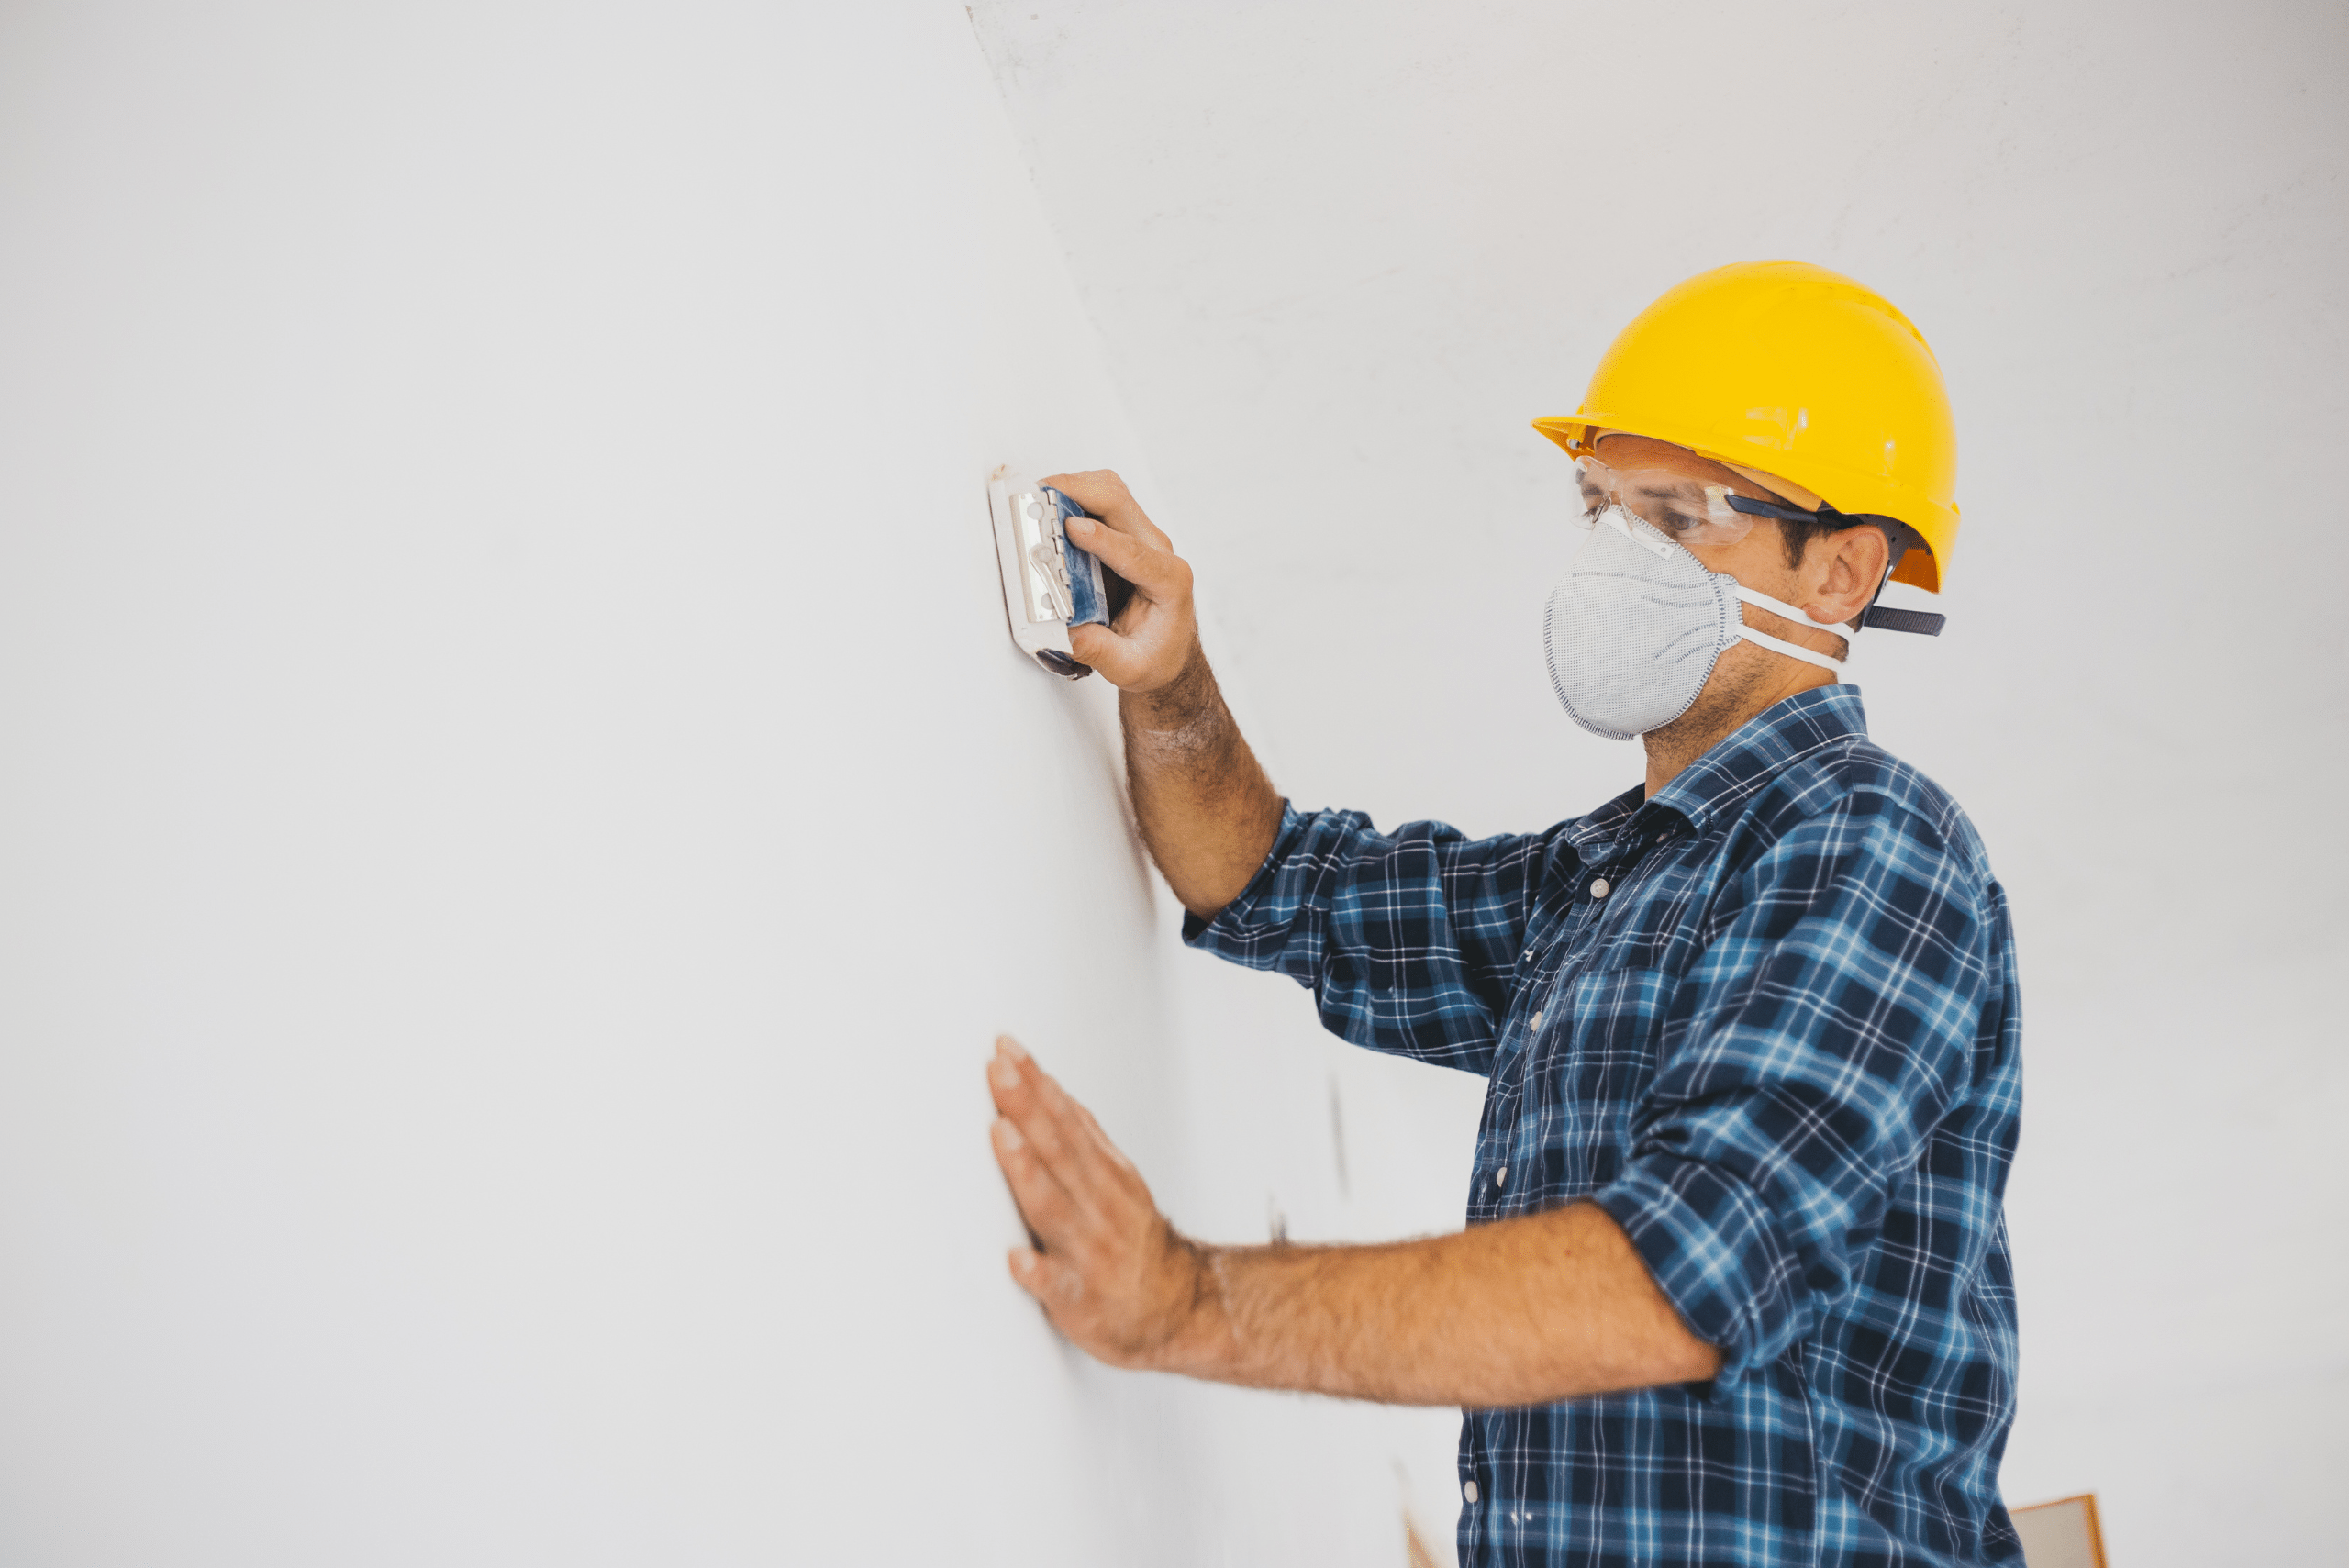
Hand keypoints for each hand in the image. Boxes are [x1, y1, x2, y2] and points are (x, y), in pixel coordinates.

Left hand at [985, 1036, 1219, 1371]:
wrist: (1174, 1306)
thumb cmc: (1129, 1240)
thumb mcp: (1114, 1177)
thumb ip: (1078, 1135)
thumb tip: (1041, 1084)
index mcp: (1101, 1174)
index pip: (1065, 1119)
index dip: (1035, 1083)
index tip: (1006, 1050)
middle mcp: (1096, 1205)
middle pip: (1057, 1149)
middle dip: (1026, 1107)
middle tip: (998, 1071)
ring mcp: (1087, 1249)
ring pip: (1054, 1206)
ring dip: (1027, 1169)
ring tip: (1001, 1135)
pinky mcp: (1078, 1297)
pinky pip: (1057, 1285)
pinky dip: (1037, 1271)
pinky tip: (1016, 1259)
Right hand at [1038, 470, 1197, 692]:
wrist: (1170, 652)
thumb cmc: (1157, 657)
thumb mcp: (1130, 667)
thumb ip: (1100, 651)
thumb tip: (1067, 633)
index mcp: (1169, 581)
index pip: (1133, 551)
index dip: (1101, 538)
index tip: (1072, 528)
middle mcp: (1159, 552)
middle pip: (1120, 502)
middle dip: (1079, 491)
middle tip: (1040, 496)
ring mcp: (1142, 538)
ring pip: (1110, 493)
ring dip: (1075, 488)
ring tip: (1039, 499)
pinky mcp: (1124, 534)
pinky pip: (1101, 501)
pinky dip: (1074, 497)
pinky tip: (1051, 507)